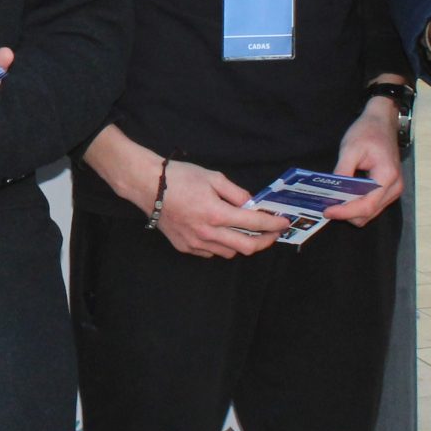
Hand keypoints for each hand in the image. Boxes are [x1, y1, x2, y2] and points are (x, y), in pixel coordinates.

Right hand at [154, 161, 289, 258]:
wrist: (147, 185)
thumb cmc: (179, 177)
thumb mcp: (213, 177)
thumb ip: (236, 193)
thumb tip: (252, 205)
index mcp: (217, 214)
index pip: (255, 224)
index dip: (273, 224)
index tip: (283, 223)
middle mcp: (208, 233)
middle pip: (246, 247)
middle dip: (265, 241)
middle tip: (272, 233)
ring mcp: (195, 243)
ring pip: (229, 252)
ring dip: (242, 244)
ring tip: (245, 232)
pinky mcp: (185, 247)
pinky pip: (210, 252)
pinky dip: (221, 246)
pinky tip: (220, 233)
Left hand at [322, 98, 406, 225]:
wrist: (382, 122)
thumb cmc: (368, 131)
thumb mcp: (350, 148)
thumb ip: (342, 171)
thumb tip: (332, 192)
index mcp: (386, 176)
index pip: (366, 205)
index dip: (345, 212)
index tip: (327, 211)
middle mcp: (394, 187)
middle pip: (368, 213)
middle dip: (346, 214)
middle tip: (326, 205)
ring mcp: (394, 190)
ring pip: (370, 212)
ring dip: (351, 211)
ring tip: (333, 201)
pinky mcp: (389, 189)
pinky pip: (372, 205)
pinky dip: (357, 205)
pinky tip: (344, 197)